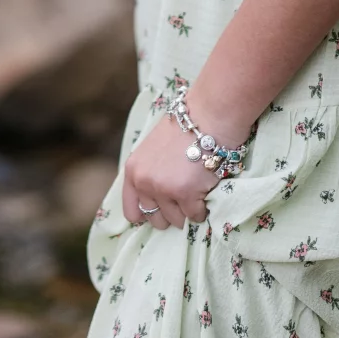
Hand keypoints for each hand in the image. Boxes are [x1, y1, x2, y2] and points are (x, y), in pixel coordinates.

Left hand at [122, 111, 214, 230]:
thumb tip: (151, 201)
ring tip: (195, 187)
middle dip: (170, 212)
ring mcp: (164, 189)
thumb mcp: (152, 149)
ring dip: (187, 209)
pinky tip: (205, 188)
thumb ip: (148, 173)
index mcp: (133, 171)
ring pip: (177, 220)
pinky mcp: (185, 194)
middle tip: (182, 194)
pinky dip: (202, 207)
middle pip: (156, 219)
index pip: (132, 211)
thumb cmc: (183, 129)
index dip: (147, 214)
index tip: (160, 209)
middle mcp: (144, 182)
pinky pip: (195, 215)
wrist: (207, 117)